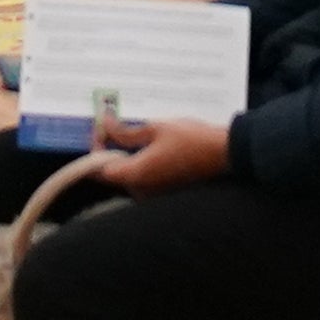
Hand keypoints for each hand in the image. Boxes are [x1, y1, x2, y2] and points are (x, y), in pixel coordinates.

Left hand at [90, 113, 231, 192]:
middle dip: (107, 151)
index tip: (100, 130)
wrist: (224, 154)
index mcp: (136, 175)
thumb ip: (125, 131)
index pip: (99, 170)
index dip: (95, 149)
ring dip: (122, 156)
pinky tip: (142, 144)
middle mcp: (142, 190)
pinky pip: (140, 179)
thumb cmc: (192, 139)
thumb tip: (105, 126)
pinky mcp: (163, 191)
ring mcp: (153, 193)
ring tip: (125, 131)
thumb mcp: (155, 128)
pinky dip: (136, 162)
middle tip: (110, 127)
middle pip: (111, 175)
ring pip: (125, 176)